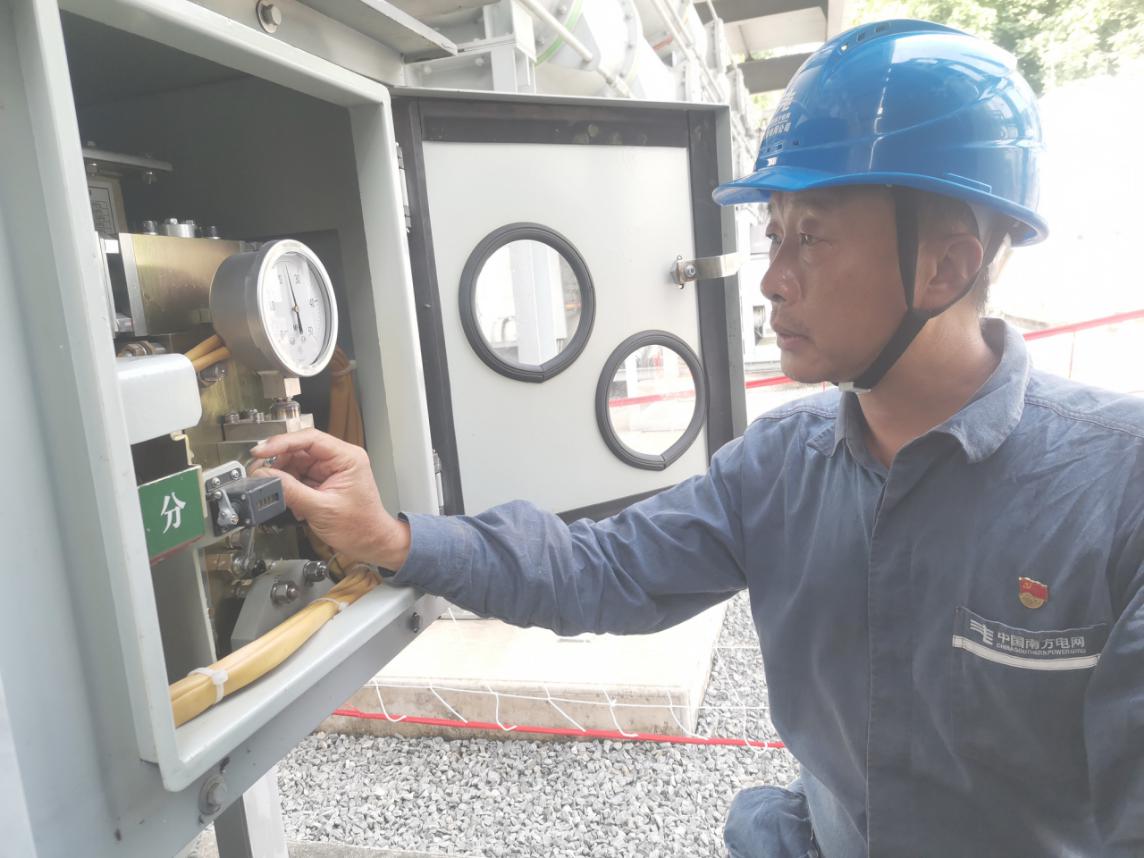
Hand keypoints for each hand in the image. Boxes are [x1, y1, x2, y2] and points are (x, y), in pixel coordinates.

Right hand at [249, 429, 410, 570]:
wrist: (370, 544)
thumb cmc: (359, 527)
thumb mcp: (321, 509)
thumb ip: (291, 491)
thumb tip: (265, 477)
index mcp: (347, 457)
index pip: (310, 439)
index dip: (282, 443)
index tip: (261, 452)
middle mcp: (339, 459)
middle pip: (299, 450)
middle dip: (278, 462)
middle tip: (258, 473)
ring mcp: (330, 470)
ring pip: (296, 463)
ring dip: (282, 477)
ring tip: (273, 490)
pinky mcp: (323, 482)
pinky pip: (299, 477)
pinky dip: (289, 487)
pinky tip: (288, 500)